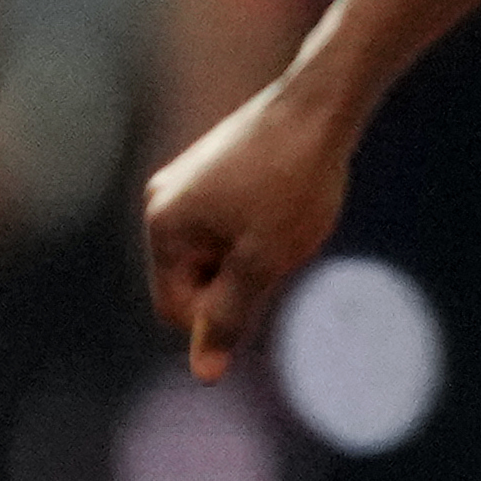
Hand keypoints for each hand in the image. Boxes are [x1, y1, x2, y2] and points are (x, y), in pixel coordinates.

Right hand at [140, 74, 359, 379]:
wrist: (321, 107)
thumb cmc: (294, 185)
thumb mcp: (264, 262)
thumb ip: (229, 316)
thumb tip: (204, 374)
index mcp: (162, 227)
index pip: (177, 309)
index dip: (224, 311)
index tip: (268, 279)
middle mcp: (160, 203)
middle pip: (196, 280)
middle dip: (240, 279)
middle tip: (283, 244)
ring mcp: (184, 183)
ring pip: (218, 253)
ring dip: (255, 255)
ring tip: (289, 220)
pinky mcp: (212, 170)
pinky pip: (230, 225)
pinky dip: (259, 229)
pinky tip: (290, 203)